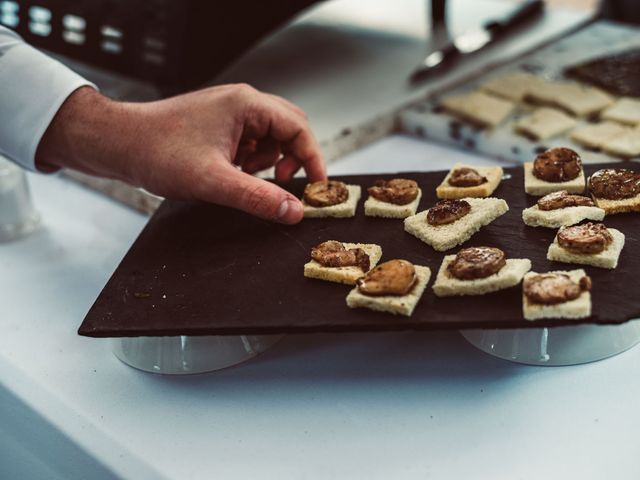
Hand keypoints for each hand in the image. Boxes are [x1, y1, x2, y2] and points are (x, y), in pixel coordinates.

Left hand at [36, 84, 325, 223]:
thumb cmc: (158, 151)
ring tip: (246, 177)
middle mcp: (241, 103)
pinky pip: (251, 142)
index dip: (313, 159)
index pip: (299, 128)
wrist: (118, 144)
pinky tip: (232, 173)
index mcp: (246, 105)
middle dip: (292, 159)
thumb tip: (294, 211)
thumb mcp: (215, 181)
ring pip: (270, 137)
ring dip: (268, 161)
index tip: (318, 187)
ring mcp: (229, 112)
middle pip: (289, 129)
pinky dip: (251, 161)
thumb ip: (259, 197)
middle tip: (284, 185)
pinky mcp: (219, 125)